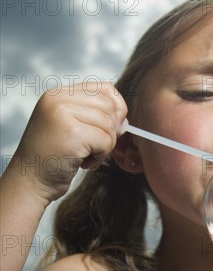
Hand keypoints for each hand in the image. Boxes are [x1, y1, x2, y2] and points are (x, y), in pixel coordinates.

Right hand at [5, 81, 127, 204]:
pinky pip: (105, 141)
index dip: (115, 109)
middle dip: (110, 130)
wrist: (30, 181)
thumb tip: (124, 117)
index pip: (104, 88)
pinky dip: (100, 157)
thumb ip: (94, 115)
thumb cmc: (52, 158)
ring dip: (104, 146)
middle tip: (95, 147)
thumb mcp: (69, 126)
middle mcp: (58, 99)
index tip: (109, 129)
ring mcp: (63, 114)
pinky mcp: (72, 133)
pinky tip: (83, 163)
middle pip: (109, 106)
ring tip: (86, 156)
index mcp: (58, 94)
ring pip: (109, 124)